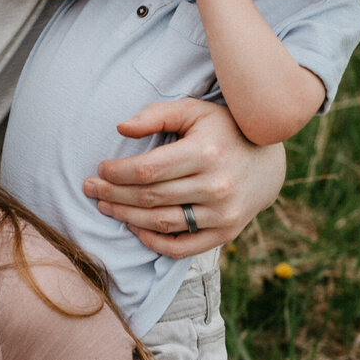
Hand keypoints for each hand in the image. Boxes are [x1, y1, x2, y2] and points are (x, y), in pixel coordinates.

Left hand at [83, 97, 285, 253]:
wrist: (270, 163)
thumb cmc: (224, 131)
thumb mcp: (194, 111)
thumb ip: (157, 115)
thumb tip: (121, 129)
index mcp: (206, 153)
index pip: (148, 170)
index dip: (117, 173)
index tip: (100, 170)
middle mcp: (216, 186)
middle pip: (150, 197)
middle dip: (113, 194)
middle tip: (90, 189)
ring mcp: (222, 214)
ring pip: (161, 222)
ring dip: (126, 216)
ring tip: (105, 205)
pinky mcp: (226, 233)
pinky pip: (181, 248)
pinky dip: (153, 242)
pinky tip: (133, 227)